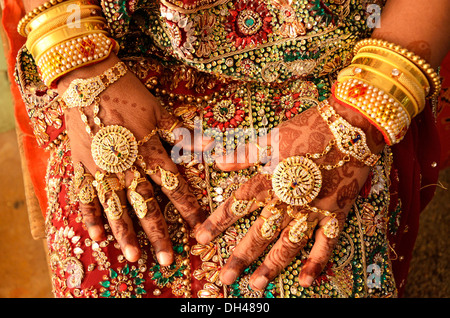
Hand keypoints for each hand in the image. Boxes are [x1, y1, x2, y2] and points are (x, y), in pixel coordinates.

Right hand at [58, 54, 206, 264]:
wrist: (88, 79)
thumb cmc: (128, 92)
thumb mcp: (159, 110)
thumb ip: (182, 134)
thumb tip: (210, 149)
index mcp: (149, 151)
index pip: (173, 186)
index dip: (188, 208)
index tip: (198, 229)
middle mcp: (127, 165)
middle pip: (146, 205)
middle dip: (158, 233)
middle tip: (167, 259)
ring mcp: (102, 168)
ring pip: (116, 207)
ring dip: (126, 234)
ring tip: (134, 256)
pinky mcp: (82, 166)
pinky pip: (86, 195)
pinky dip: (91, 216)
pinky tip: (96, 238)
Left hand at [195, 96, 384, 289]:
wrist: (351, 127)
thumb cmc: (308, 128)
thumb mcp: (272, 137)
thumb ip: (244, 154)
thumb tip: (217, 162)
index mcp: (270, 180)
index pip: (238, 205)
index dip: (217, 223)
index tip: (201, 239)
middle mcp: (289, 201)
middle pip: (260, 233)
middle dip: (241, 257)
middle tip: (225, 277)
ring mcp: (314, 211)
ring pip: (289, 245)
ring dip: (272, 266)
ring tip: (256, 285)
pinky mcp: (336, 214)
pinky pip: (326, 244)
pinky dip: (317, 263)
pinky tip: (304, 282)